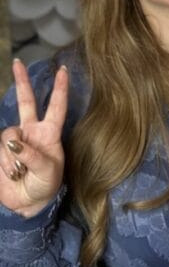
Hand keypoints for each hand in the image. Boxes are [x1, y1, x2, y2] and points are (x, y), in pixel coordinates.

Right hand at [0, 58, 68, 217]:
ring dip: (12, 156)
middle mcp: (32, 131)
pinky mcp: (1, 151)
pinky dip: (4, 164)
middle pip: (26, 102)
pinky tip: (11, 173)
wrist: (28, 204)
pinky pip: (0, 150)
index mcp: (50, 133)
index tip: (63, 69)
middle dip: (21, 82)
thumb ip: (32, 155)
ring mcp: (15, 140)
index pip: (56, 106)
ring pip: (8, 134)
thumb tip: (14, 143)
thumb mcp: (47, 171)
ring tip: (20, 172)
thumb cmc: (45, 185)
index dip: (60, 88)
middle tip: (17, 63)